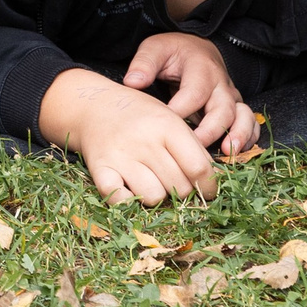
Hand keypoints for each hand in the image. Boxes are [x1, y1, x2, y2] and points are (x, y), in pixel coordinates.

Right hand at [40, 68, 218, 205]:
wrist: (94, 105)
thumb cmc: (141, 116)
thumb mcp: (172, 120)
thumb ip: (194, 148)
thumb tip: (213, 182)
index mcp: (166, 125)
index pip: (198, 168)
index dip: (209, 187)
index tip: (208, 191)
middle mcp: (144, 140)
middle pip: (179, 187)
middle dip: (182, 191)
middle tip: (174, 181)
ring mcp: (120, 155)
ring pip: (154, 197)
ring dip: (156, 195)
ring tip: (152, 181)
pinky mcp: (100, 168)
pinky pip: (120, 200)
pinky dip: (128, 201)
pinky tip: (130, 189)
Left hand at [123, 33, 258, 155]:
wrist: (196, 48)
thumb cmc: (173, 52)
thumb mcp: (155, 49)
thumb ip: (144, 64)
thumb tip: (132, 82)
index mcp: (201, 68)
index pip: (194, 92)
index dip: (181, 110)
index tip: (164, 125)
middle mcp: (221, 83)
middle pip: (223, 108)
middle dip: (211, 130)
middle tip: (196, 147)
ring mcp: (231, 96)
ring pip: (243, 116)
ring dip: (239, 135)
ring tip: (227, 152)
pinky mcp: (236, 107)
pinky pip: (251, 123)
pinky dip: (249, 137)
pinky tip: (238, 153)